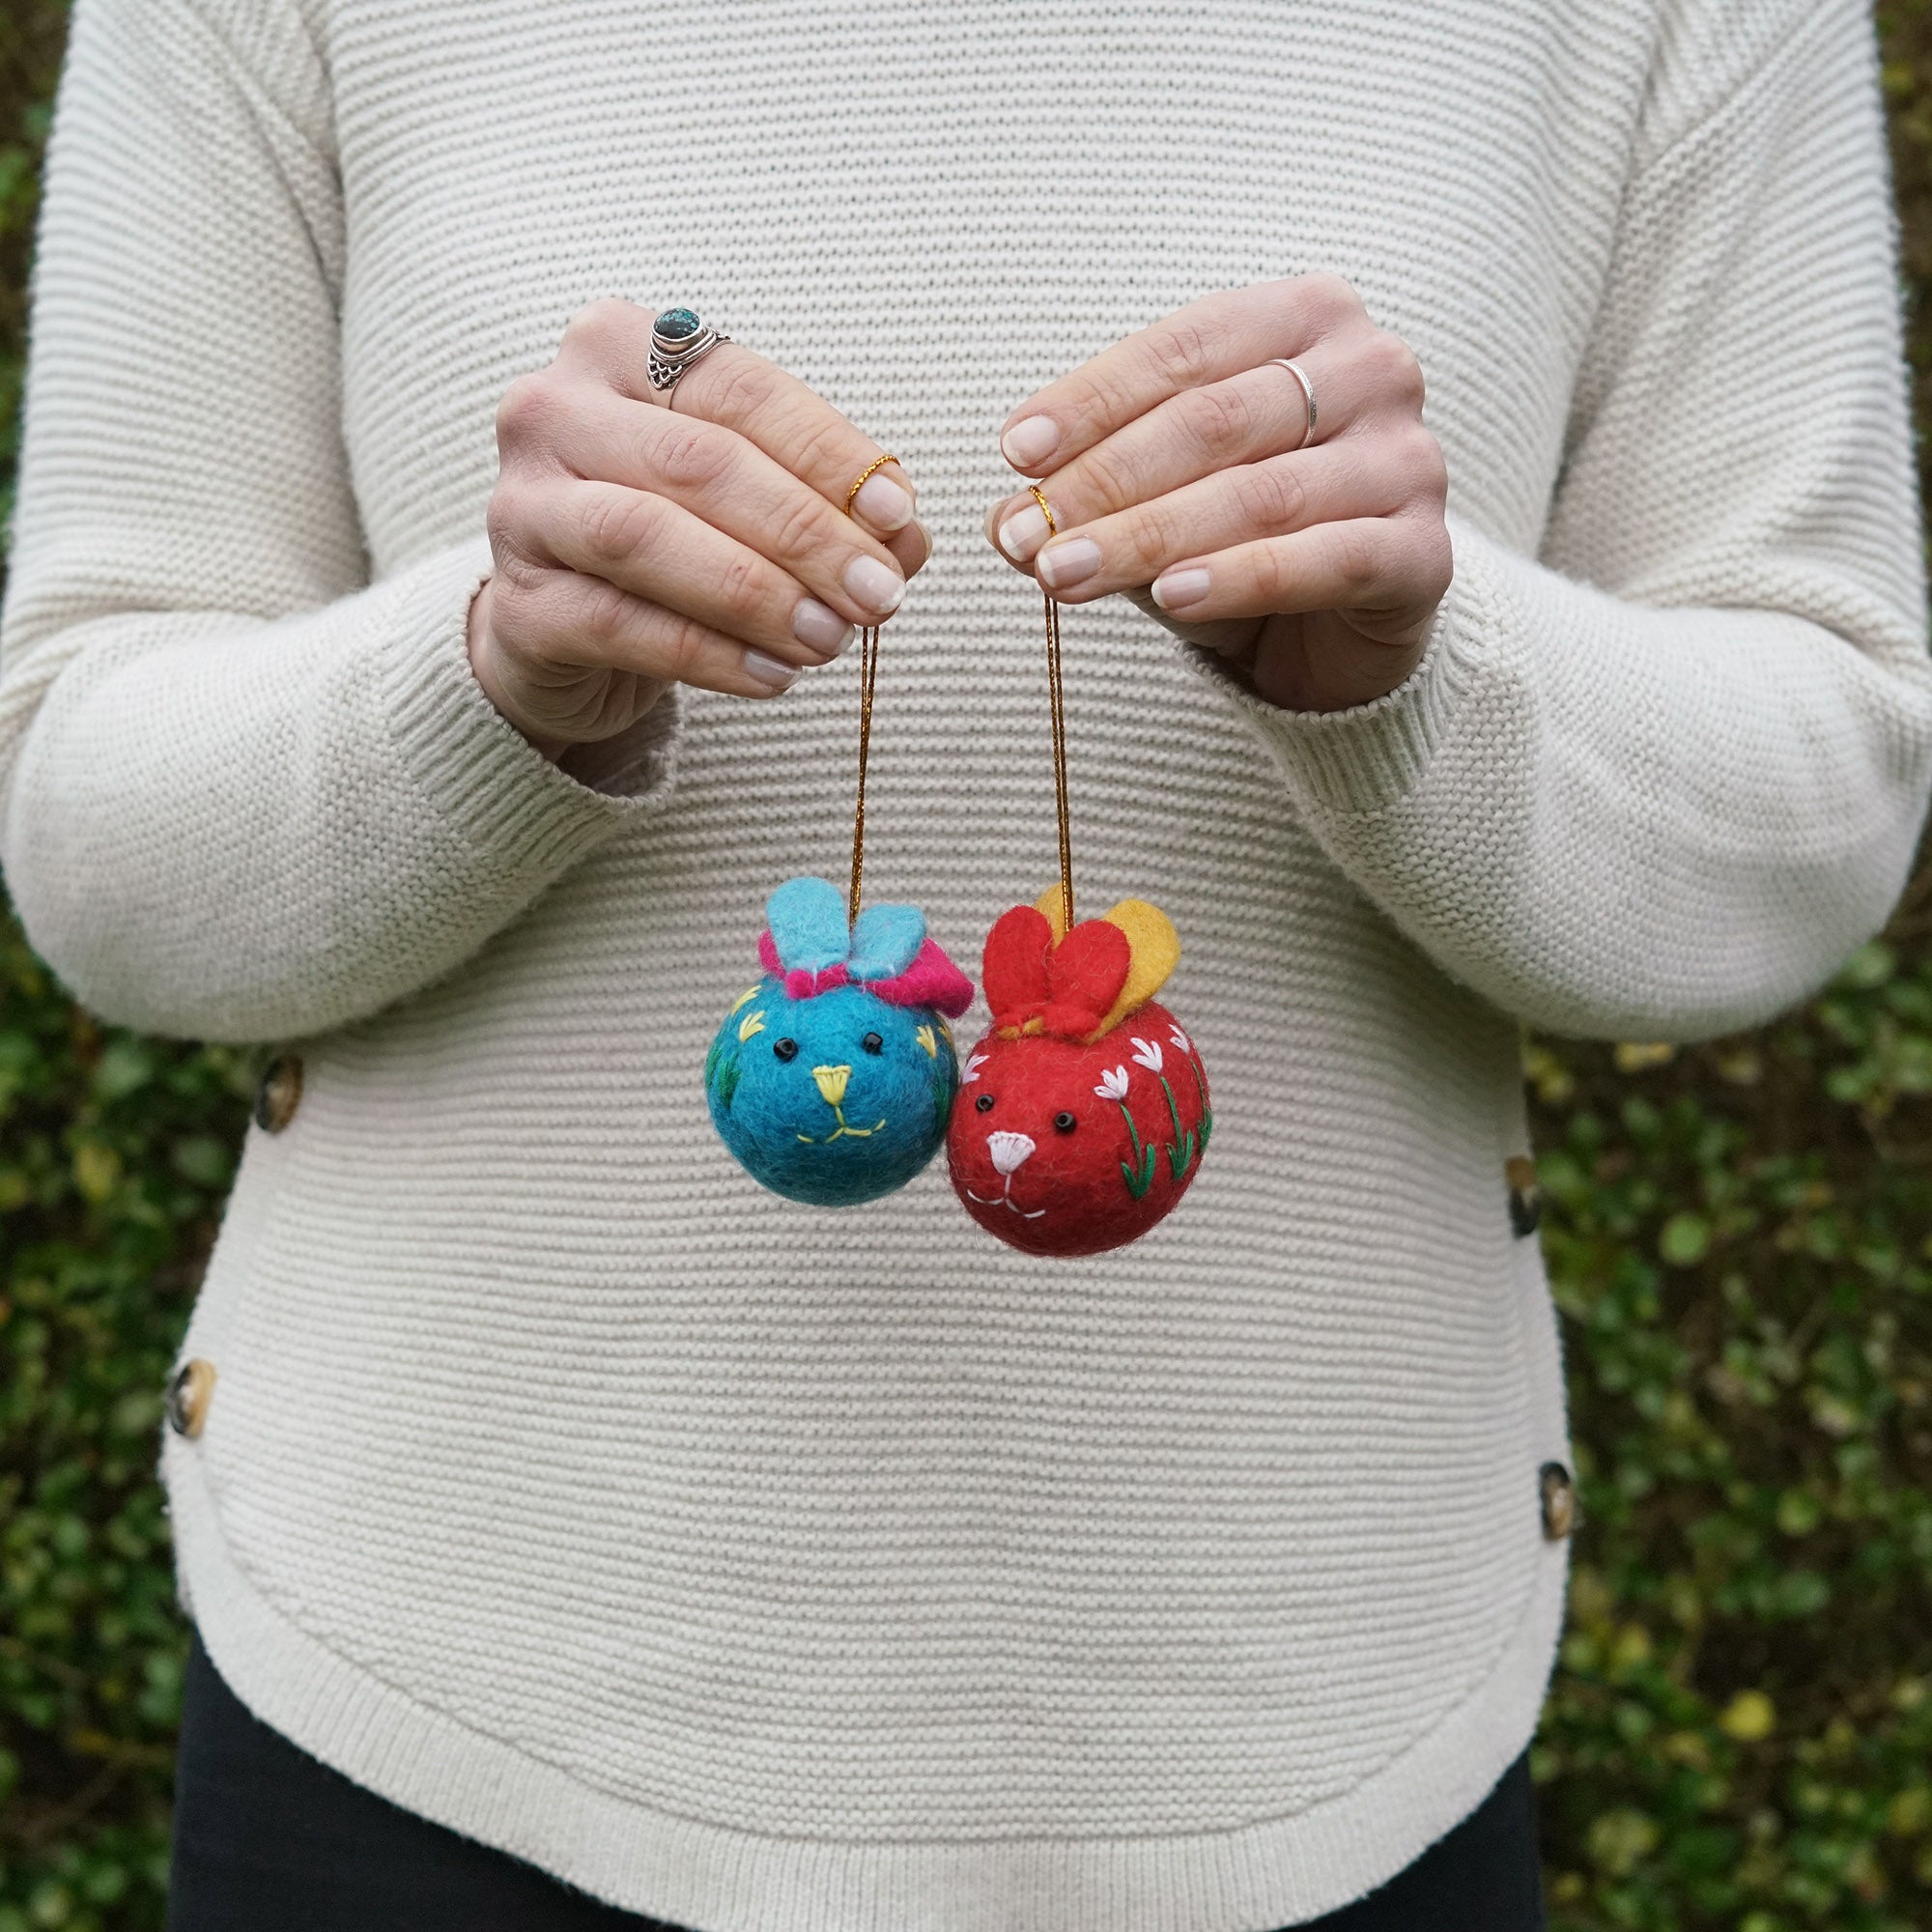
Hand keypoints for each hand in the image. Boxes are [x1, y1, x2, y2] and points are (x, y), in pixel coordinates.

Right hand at [470, 299, 928, 758]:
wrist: (562, 623)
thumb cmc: (674, 536)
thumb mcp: (750, 500)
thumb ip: (828, 505)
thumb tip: (908, 540)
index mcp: (622, 348)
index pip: (743, 390)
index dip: (829, 455)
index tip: (900, 517)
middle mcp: (553, 410)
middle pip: (699, 464)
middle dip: (806, 534)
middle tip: (880, 595)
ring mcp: (522, 505)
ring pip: (649, 538)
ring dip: (757, 594)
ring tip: (831, 639)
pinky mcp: (517, 601)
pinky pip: (621, 625)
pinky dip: (709, 654)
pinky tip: (773, 675)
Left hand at [985, 275, 1450, 712]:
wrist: (1346, 626)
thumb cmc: (1247, 531)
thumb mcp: (1160, 498)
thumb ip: (1095, 493)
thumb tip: (1002, 522)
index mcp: (1306, 317)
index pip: (1185, 347)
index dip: (1092, 400)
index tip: (1012, 452)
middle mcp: (1372, 370)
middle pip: (1215, 420)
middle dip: (1104, 480)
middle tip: (1022, 533)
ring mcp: (1408, 460)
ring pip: (1259, 495)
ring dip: (1147, 538)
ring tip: (1064, 575)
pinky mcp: (1425, 553)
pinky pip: (1320, 561)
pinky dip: (1236, 578)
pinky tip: (1170, 599)